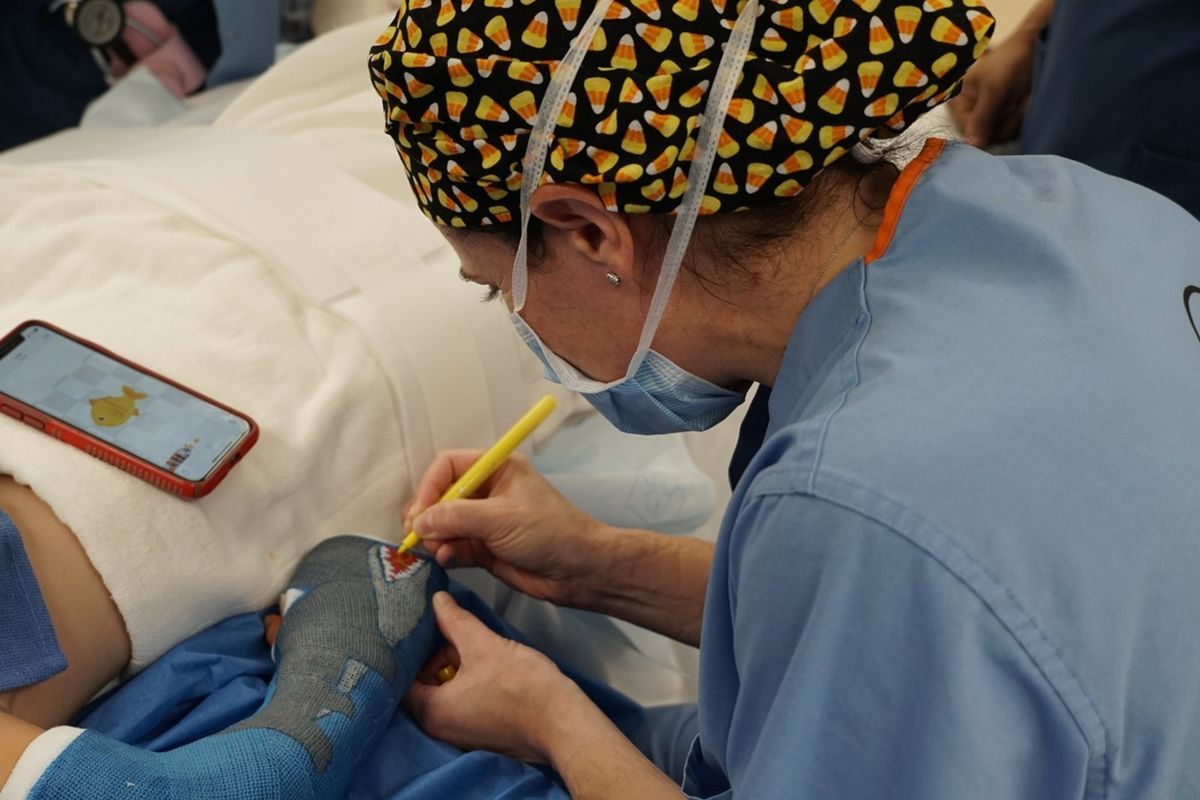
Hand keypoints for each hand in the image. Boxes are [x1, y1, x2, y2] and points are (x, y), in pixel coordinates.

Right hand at [403, 451, 606, 607]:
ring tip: (435, 549)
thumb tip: (419, 522)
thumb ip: (456, 517)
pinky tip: (446, 558)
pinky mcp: (484, 549)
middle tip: (417, 533)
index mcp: (497, 469)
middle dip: (427, 514)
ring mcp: (484, 522)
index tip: (421, 511)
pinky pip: (453, 547)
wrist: (578, 570)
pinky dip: (445, 552)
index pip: (449, 466)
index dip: (430, 486)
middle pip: (441, 496)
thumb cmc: (549, 532)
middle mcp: (487, 492)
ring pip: (444, 524)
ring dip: (434, 536)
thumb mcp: (500, 518)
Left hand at [404, 591, 590, 762]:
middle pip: (425, 684)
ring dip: (457, 669)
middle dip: (438, 657)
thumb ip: (455, 621)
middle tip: (457, 636)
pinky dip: (470, 684)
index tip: (423, 629)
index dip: (412, 650)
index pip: (401, 678)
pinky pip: (464, 704)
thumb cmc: (524, 689)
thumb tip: (437, 602)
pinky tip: (489, 667)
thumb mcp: (483, 645)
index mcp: (431, 712)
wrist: (563, 722)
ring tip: (477, 648)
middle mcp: (440, 729)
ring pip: (446, 692)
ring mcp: (462, 735)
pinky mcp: (482, 733)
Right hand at [949, 30, 1038, 147]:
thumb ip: (981, 118)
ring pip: (1001, 134)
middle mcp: (975, 111)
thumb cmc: (1010, 63)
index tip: (1000, 115)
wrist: (1038, 49)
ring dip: (1016, 119)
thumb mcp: (993, 89)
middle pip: (985, 135)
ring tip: (1024, 99)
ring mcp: (993, 115)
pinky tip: (1027, 102)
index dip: (982, 128)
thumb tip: (971, 146)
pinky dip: (1023, 117)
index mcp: (961, 101)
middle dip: (1004, 121)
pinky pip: (1013, 130)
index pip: (965, 128)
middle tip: (1015, 105)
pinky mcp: (1009, 117)